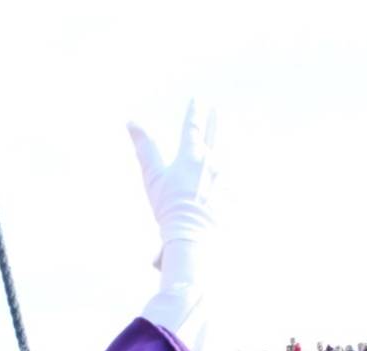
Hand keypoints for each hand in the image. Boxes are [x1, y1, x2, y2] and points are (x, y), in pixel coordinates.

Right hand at [129, 100, 217, 264]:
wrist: (194, 234)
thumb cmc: (169, 206)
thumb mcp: (152, 176)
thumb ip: (144, 147)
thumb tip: (132, 121)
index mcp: (192, 155)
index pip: (192, 128)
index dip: (193, 113)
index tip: (197, 100)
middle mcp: (212, 162)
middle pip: (214, 137)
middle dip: (214, 123)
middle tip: (216, 111)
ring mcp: (225, 179)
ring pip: (226, 156)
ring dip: (225, 146)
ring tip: (223, 143)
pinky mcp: (233, 195)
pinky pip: (234, 179)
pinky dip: (232, 174)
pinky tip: (232, 175)